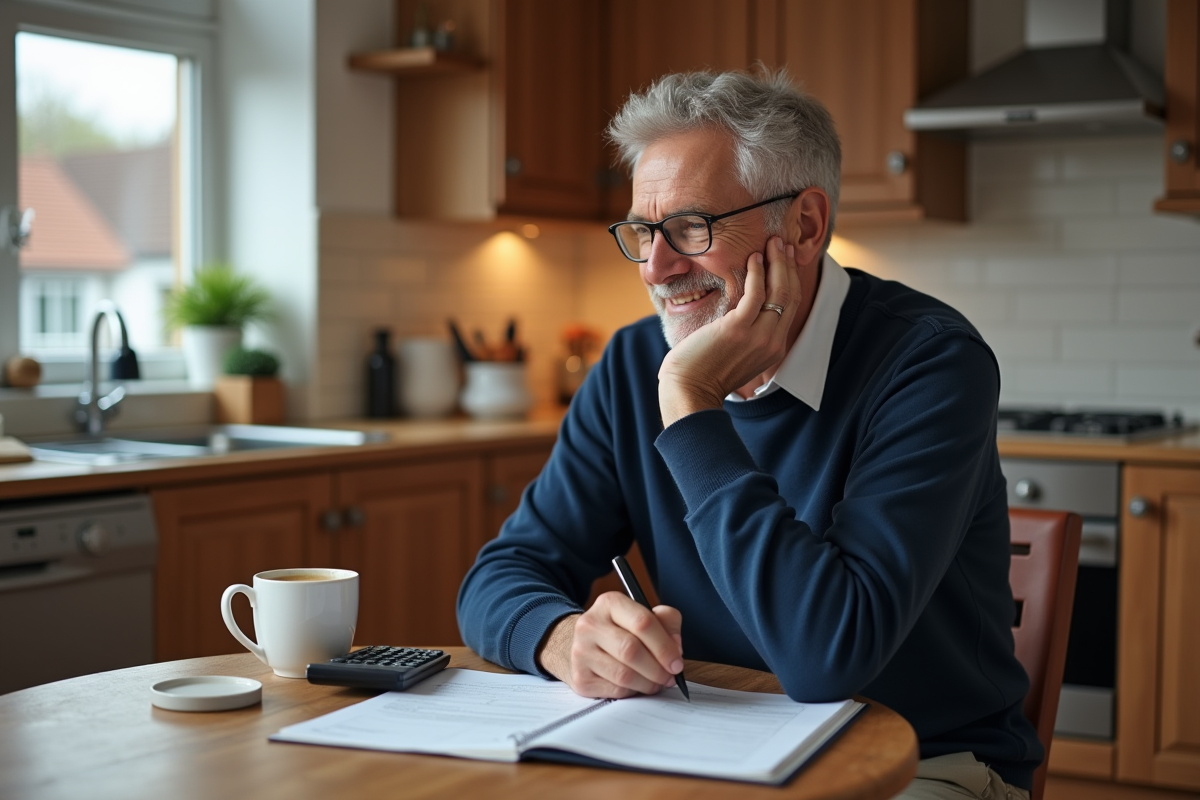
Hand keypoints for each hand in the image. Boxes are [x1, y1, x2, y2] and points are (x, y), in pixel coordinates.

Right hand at [536, 592, 683, 698]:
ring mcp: (581, 652)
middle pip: (631, 650)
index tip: (677, 661)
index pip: (643, 622)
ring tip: (656, 682)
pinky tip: (637, 685)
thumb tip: (675, 647)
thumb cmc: (619, 630)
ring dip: (648, 683)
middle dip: (657, 668)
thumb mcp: (643, 615)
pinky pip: (616, 690)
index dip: (665, 646)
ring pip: (624, 675)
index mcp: (609, 603)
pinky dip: (633, 691)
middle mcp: (590, 624)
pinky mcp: (580, 678)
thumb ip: (666, 622)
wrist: (580, 645)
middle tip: (669, 676)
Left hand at [658, 236, 801, 425]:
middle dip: (788, 266)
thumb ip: (746, 336)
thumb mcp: (735, 355)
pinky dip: (757, 273)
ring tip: (773, 243)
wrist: (690, 391)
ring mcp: (758, 336)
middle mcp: (772, 342)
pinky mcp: (738, 329)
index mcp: (773, 349)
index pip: (789, 307)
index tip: (786, 260)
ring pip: (779, 291)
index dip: (790, 279)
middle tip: (783, 243)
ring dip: (777, 262)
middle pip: (790, 295)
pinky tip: (754, 258)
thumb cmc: (703, 372)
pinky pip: (755, 294)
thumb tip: (741, 312)